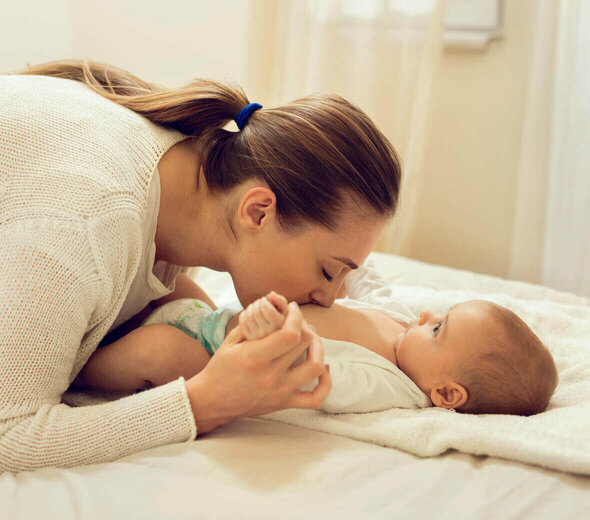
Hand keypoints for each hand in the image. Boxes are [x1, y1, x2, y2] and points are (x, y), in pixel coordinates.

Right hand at [185, 302, 331, 433]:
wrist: (211, 402)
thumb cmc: (219, 368)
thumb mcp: (231, 341)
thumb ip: (253, 322)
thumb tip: (273, 303)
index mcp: (255, 357)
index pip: (290, 333)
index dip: (296, 316)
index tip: (292, 308)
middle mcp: (270, 375)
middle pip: (304, 344)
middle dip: (305, 325)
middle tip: (298, 320)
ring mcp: (280, 391)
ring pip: (315, 367)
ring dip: (319, 348)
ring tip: (312, 339)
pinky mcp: (284, 403)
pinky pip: (316, 398)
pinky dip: (325, 383)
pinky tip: (322, 369)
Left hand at [239, 291, 287, 339]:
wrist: (274, 333)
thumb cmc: (279, 316)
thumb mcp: (283, 308)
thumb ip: (280, 299)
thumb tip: (271, 294)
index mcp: (278, 324)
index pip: (267, 310)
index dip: (263, 301)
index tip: (264, 299)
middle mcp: (268, 332)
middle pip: (257, 312)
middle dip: (256, 303)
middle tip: (259, 302)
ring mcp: (258, 336)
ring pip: (249, 316)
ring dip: (250, 307)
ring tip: (255, 306)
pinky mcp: (250, 337)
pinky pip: (243, 322)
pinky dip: (244, 314)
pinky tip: (250, 312)